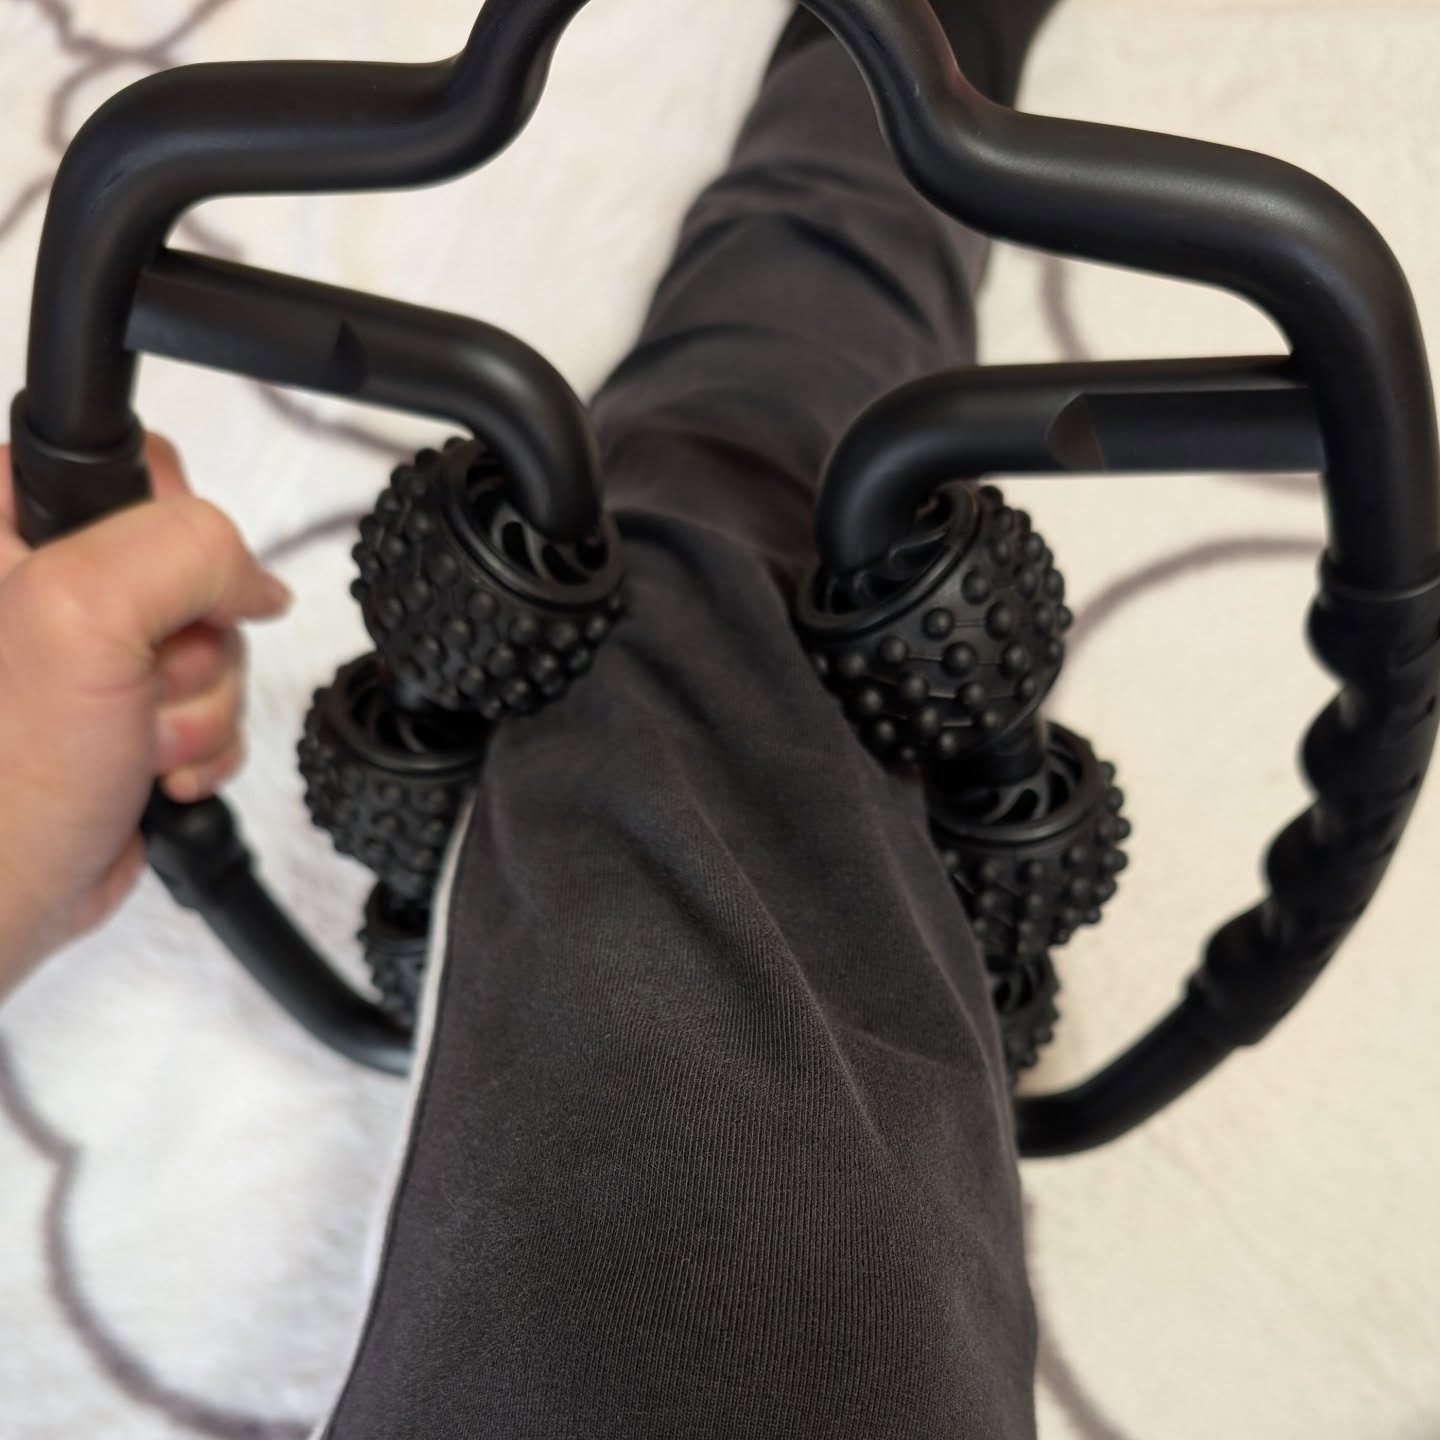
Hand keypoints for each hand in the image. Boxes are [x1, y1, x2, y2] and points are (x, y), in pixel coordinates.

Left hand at [0, 436, 291, 997]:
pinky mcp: (118, 708)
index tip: (157, 599)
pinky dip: (203, 741)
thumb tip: (252, 578)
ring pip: (214, 637)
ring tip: (139, 742)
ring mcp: (84, 648)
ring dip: (202, 703)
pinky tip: (154, 768)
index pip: (135, 465)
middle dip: (196, 641)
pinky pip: (213, 698)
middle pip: (194, 563)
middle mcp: (38, 579)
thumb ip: (184, 549)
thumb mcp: (86, 618)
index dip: (174, 532)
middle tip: (139, 686)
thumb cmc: (2, 780)